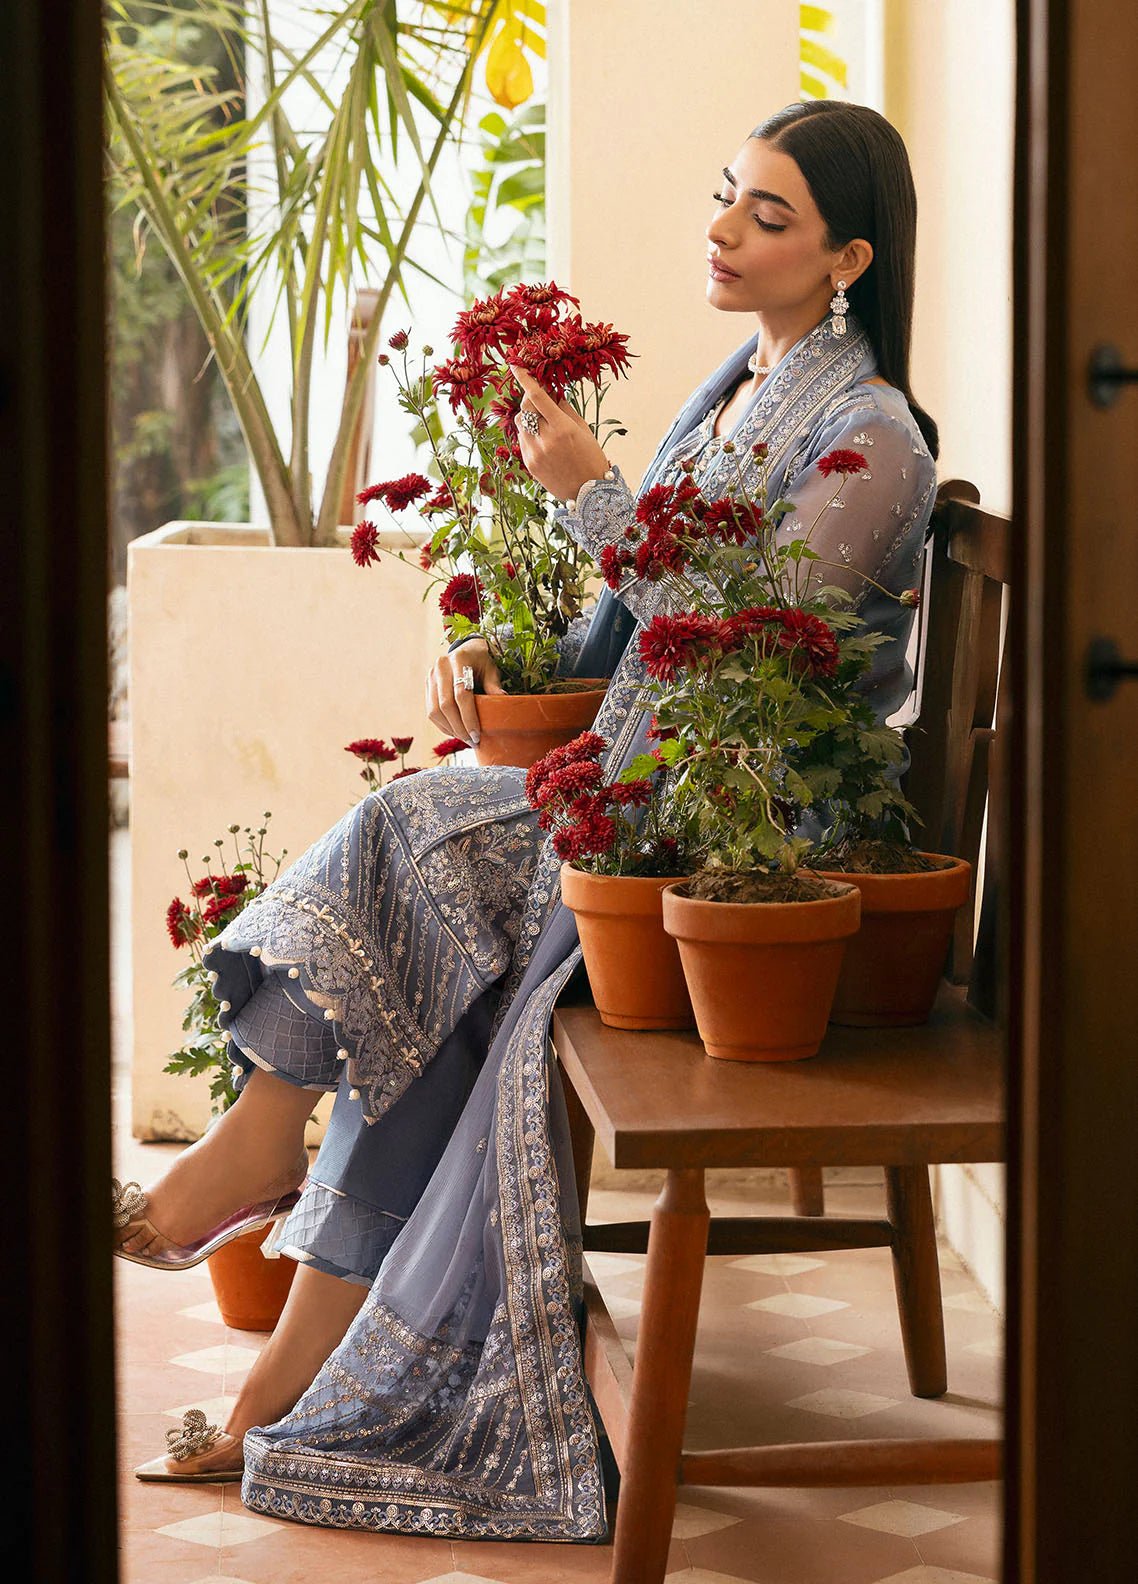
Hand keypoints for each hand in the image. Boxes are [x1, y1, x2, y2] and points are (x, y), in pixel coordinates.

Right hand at [426, 637, 505, 746]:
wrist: (466, 651)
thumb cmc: (482, 663)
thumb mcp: (492, 671)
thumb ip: (494, 686)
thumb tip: (502, 702)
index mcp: (459, 659)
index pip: (461, 693)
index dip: (468, 717)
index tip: (476, 735)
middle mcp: (440, 666)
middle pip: (445, 704)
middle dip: (459, 727)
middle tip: (472, 741)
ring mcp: (431, 676)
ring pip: (435, 711)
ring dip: (450, 729)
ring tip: (465, 739)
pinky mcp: (427, 685)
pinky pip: (431, 711)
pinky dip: (443, 725)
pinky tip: (455, 732)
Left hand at [508, 364, 611, 501]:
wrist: (587, 493)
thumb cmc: (591, 459)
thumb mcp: (583, 430)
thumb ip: (565, 409)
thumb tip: (552, 393)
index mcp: (562, 427)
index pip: (537, 396)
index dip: (524, 378)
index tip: (515, 365)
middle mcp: (545, 439)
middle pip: (525, 407)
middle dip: (529, 398)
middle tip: (539, 398)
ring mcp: (534, 452)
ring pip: (520, 423)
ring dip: (528, 417)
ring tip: (543, 422)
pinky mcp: (529, 463)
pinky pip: (522, 439)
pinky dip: (529, 433)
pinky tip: (542, 439)